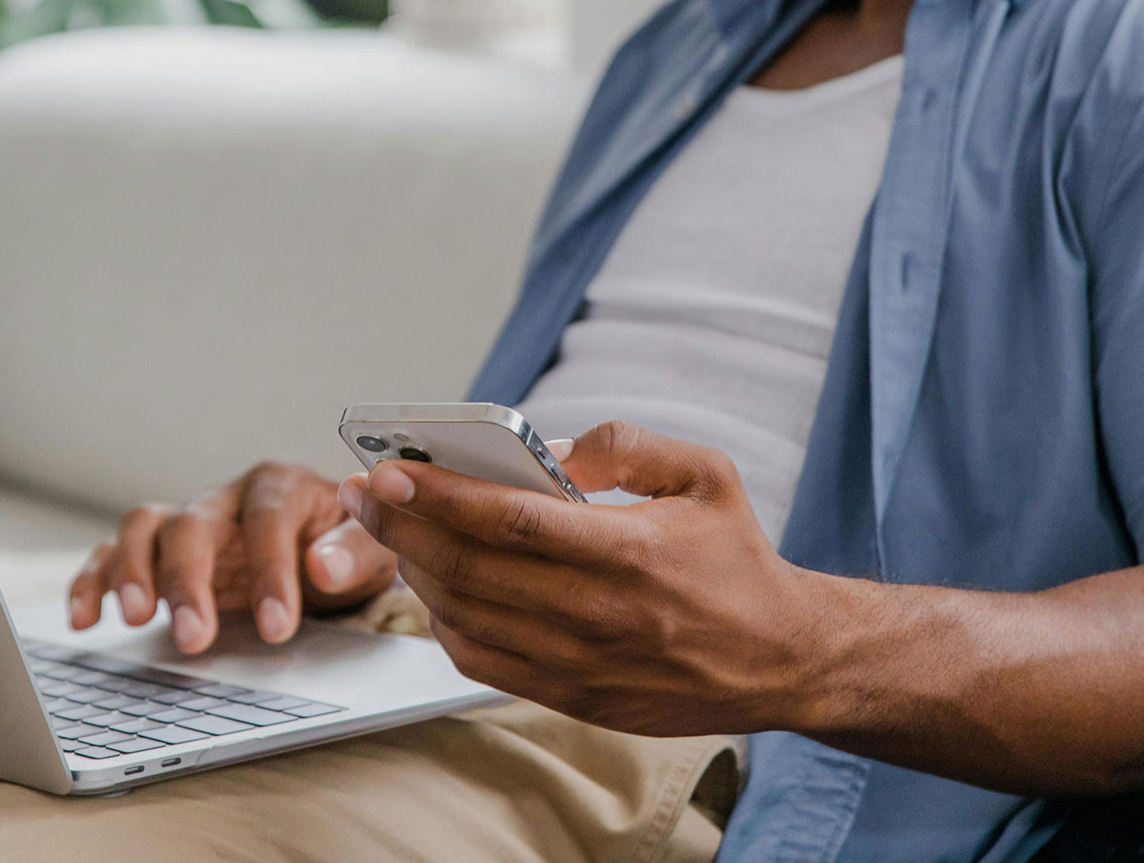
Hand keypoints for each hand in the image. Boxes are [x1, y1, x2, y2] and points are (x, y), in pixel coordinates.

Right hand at [70, 461, 395, 652]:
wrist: (329, 551)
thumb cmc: (349, 548)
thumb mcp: (375, 550)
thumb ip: (356, 553)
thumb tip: (323, 566)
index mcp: (281, 485)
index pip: (268, 518)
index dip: (270, 571)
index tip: (278, 627)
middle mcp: (227, 497)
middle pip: (194, 522)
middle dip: (190, 581)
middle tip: (196, 638)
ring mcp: (188, 521)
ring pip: (145, 527)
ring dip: (133, 571)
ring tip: (135, 620)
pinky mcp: (160, 552)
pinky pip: (114, 554)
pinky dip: (94, 580)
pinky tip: (85, 619)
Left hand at [340, 420, 811, 736]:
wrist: (780, 657)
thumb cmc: (737, 560)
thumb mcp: (706, 475)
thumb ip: (627, 446)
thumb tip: (550, 449)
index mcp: (631, 551)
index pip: (512, 520)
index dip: (441, 495)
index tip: (390, 470)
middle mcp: (600, 613)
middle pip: (471, 568)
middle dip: (402, 527)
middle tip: (363, 492)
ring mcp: (581, 663)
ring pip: (466, 616)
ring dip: (414, 572)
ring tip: (390, 531)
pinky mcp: (573, 697)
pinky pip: (482, 661)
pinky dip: (443, 623)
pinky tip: (433, 588)